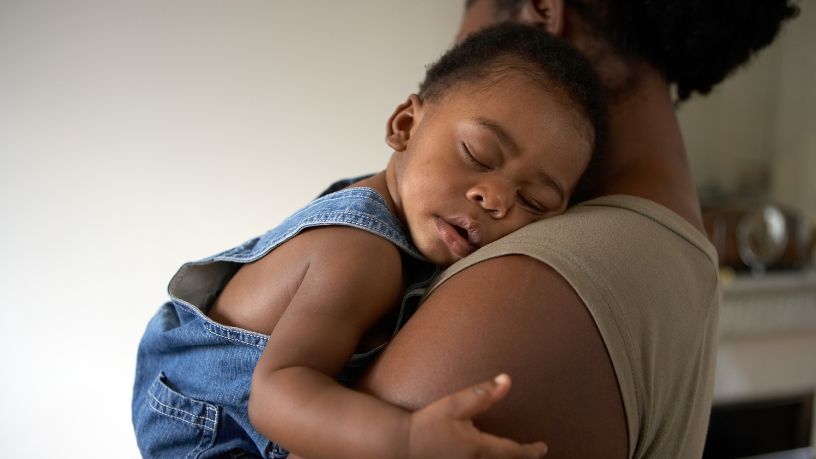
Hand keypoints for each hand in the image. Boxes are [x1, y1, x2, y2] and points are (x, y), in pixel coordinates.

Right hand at [406, 374, 547, 458]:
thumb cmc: (427, 424)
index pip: (514, 453)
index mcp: (480, 449)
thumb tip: (506, 380)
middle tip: (534, 454)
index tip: (543, 448)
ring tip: (516, 456)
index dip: (532, 451)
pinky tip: (490, 457)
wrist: (401, 446)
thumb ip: (482, 394)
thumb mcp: (454, 405)